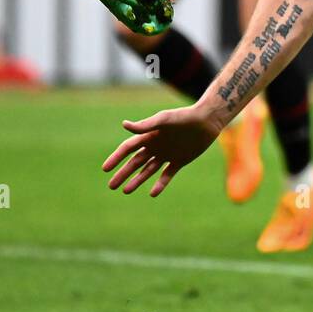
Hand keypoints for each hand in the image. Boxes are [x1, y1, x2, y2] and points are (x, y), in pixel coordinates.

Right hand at [103, 104, 221, 197]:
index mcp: (150, 135)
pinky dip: (159, 184)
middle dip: (123, 173)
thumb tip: (124, 125)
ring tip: (125, 191)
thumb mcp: (164, 120)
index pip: (128, 148)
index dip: (116, 158)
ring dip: (137, 180)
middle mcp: (156, 145)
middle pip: (135, 162)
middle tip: (111, 186)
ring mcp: (167, 154)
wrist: (206, 121)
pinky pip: (166, 175)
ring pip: (147, 170)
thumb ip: (146, 125)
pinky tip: (152, 193)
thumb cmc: (184, 117)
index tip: (105, 169)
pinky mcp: (179, 161)